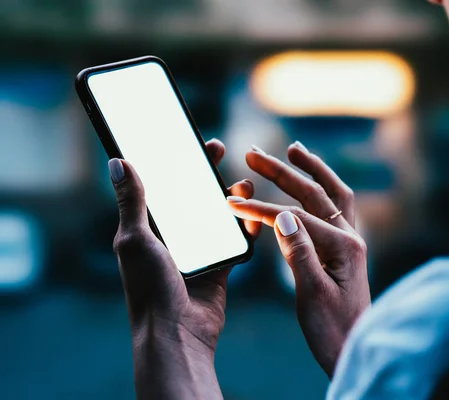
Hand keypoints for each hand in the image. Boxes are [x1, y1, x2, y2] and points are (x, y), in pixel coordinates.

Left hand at [108, 139, 259, 399]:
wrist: (178, 333)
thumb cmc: (150, 287)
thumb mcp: (136, 239)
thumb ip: (132, 202)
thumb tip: (118, 161)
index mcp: (148, 228)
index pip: (160, 186)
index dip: (172, 163)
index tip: (185, 142)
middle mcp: (173, 237)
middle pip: (191, 196)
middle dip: (204, 172)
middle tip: (217, 148)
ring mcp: (198, 251)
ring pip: (217, 215)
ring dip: (230, 197)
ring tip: (244, 182)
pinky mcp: (220, 266)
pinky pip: (236, 241)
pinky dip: (247, 226)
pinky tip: (256, 212)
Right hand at [227, 142, 370, 377]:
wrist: (352, 352)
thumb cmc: (332, 330)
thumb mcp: (312, 295)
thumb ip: (298, 252)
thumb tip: (282, 214)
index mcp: (344, 247)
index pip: (296, 217)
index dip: (262, 209)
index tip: (232, 203)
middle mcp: (350, 238)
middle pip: (315, 194)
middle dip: (283, 171)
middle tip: (253, 152)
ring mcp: (349, 243)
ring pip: (331, 195)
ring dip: (312, 171)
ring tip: (293, 150)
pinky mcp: (343, 250)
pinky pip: (333, 210)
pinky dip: (319, 191)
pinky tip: (308, 185)